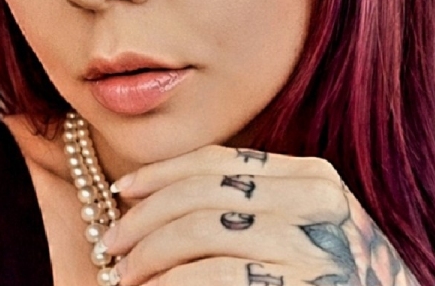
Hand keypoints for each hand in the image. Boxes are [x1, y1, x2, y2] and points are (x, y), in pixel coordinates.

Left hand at [103, 146, 418, 285]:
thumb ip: (247, 199)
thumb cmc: (322, 273)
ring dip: (151, 253)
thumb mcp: (296, 222)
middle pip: (203, 192)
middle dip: (146, 216)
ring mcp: (313, 244)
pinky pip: (214, 275)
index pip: (218, 161)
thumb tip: (160, 192)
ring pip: (201, 230)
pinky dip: (173, 283)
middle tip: (113, 242)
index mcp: (311, 175)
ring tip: (127, 272)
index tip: (124, 190)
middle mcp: (316, 200)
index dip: (162, 172)